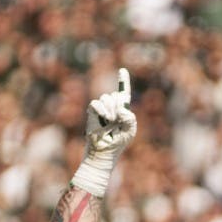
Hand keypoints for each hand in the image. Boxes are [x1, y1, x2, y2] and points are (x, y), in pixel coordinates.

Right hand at [71, 68, 135, 196]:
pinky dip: (101, 110)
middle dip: (118, 106)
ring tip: (110, 122)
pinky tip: (104, 119)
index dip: (123, 81)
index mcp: (122, 111)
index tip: (122, 70)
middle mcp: (111, 108)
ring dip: (110, 110)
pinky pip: (96, 103)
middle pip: (115, 95)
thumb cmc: (117, 144)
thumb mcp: (130, 131)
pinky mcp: (92, 112)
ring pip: (106, 98)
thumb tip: (120, 108)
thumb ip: (130, 118)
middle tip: (116, 120)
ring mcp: (101, 110)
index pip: (123, 93)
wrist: (104, 152)